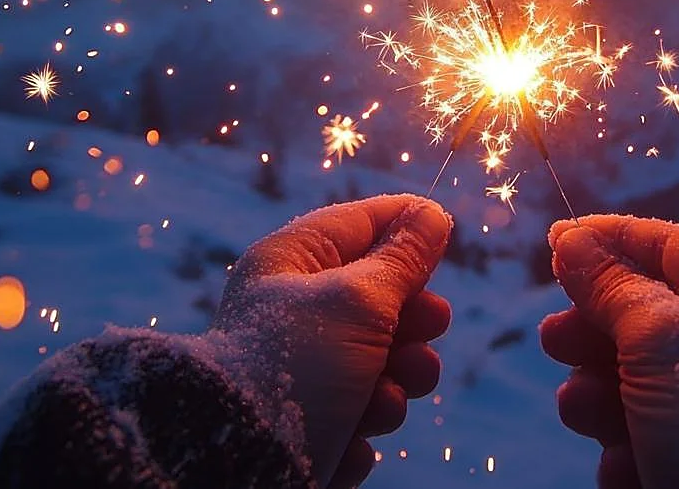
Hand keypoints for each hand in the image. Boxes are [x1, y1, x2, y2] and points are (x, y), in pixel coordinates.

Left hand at [209, 195, 451, 488]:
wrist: (234, 464)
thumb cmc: (296, 367)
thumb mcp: (359, 300)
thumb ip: (402, 259)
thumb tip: (430, 215)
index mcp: (292, 263)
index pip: (358, 223)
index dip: (403, 225)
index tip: (445, 229)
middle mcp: (294, 312)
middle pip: (378, 298)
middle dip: (412, 320)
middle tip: (431, 325)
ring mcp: (302, 370)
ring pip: (378, 362)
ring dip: (396, 380)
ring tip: (386, 400)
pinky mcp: (309, 423)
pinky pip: (359, 415)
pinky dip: (364, 425)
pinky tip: (349, 437)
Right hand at [540, 215, 678, 488]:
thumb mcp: (664, 339)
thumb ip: (613, 287)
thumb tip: (573, 241)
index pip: (674, 247)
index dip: (613, 239)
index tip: (556, 239)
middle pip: (648, 318)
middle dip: (593, 332)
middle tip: (554, 340)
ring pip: (640, 385)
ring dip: (600, 397)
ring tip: (582, 409)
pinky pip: (652, 441)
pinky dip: (629, 451)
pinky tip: (629, 467)